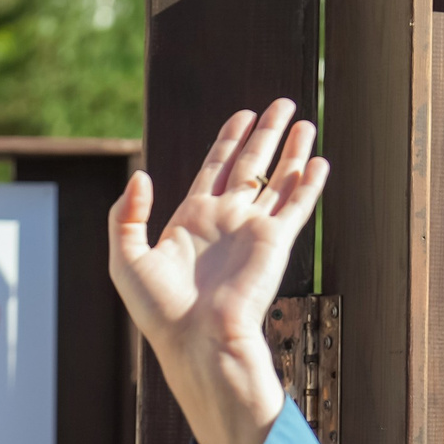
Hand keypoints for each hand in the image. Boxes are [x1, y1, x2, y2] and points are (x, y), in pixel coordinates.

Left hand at [109, 98, 327, 443]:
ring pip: (278, 180)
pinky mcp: (276, 241)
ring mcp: (252, 229)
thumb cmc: (159, 308)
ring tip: (304, 121)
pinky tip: (318, 161)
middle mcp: (226, 220)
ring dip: (292, 151)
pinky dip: (308, 182)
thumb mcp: (126, 259)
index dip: (228, 141)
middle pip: (250, 166)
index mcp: (191, 221)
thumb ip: (127, 216)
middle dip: (265, 135)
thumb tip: (141, 175)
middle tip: (281, 104)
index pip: (214, 169)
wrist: (196, 339)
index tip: (242, 116)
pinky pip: (297, 205)